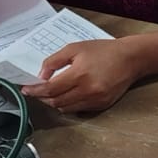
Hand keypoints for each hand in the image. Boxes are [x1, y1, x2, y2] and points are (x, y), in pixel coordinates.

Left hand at [21, 37, 142, 112]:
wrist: (130, 59)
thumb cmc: (103, 50)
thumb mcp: (75, 48)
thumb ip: (55, 61)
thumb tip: (41, 76)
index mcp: (79, 74)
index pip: (50, 89)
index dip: (35, 90)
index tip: (26, 89)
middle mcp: (87, 90)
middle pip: (56, 101)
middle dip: (42, 97)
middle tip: (36, 91)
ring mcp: (95, 100)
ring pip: (66, 108)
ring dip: (54, 102)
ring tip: (50, 93)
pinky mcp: (101, 105)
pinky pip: (78, 109)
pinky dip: (68, 104)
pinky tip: (66, 95)